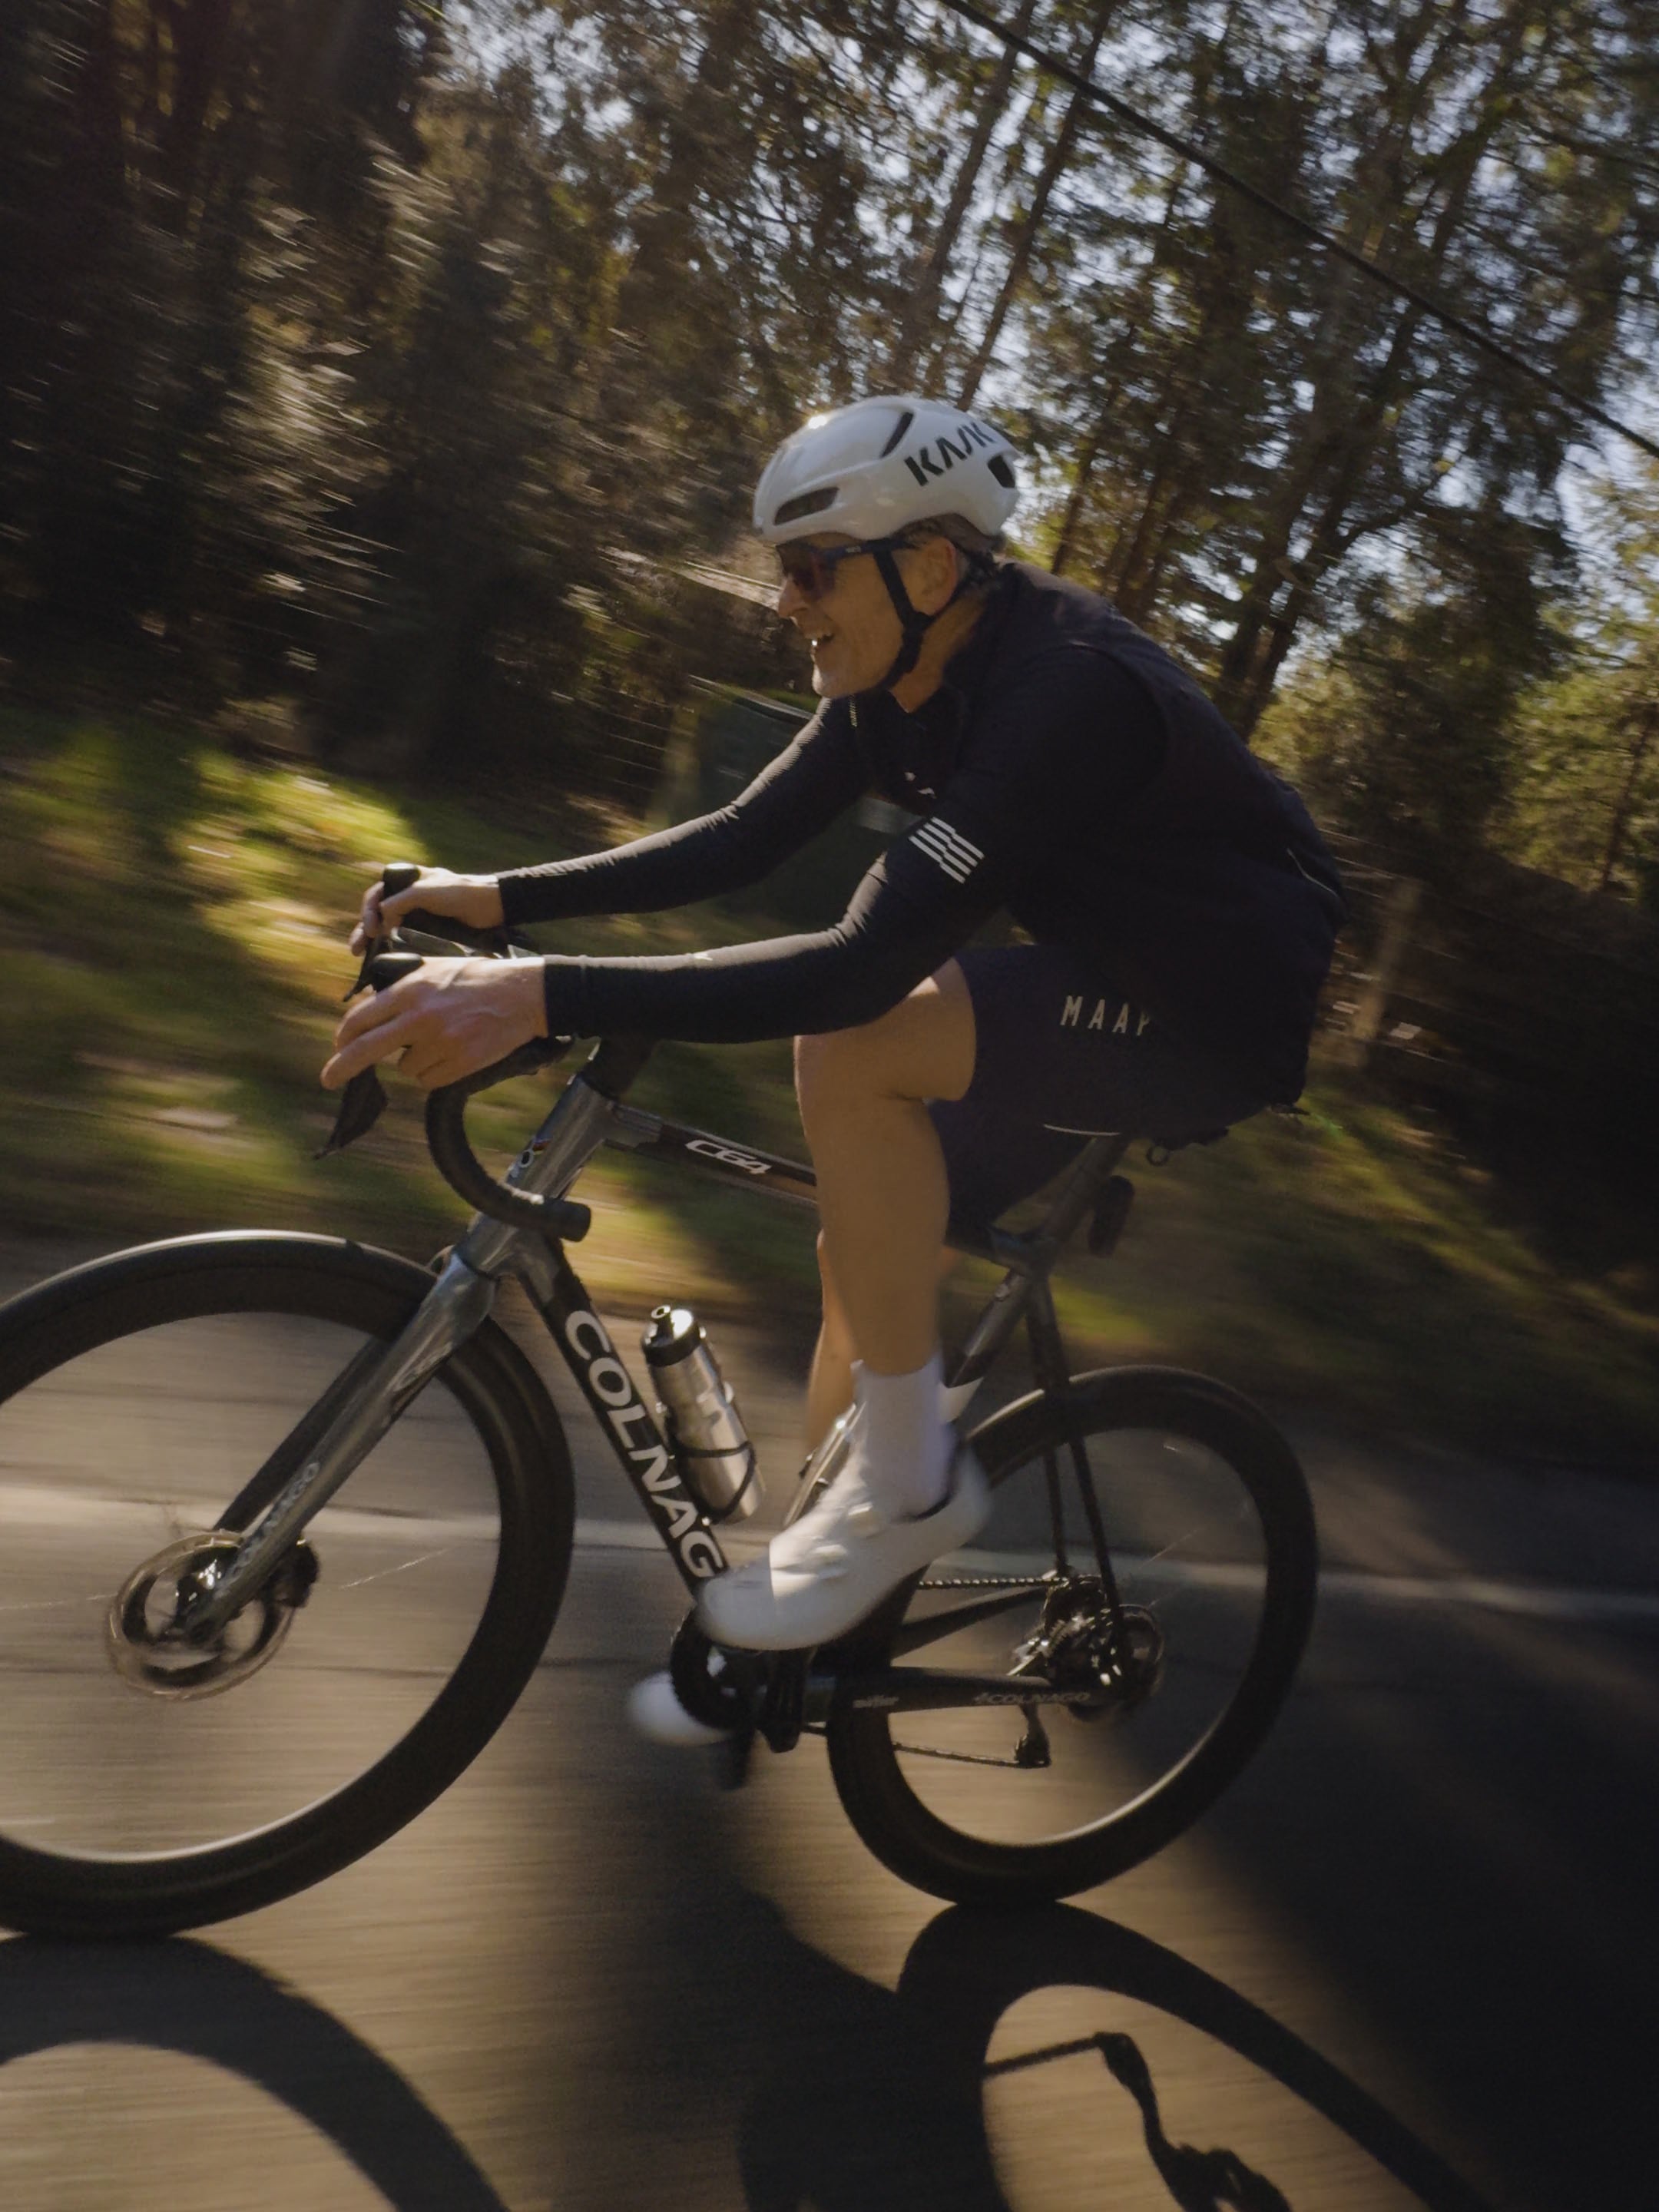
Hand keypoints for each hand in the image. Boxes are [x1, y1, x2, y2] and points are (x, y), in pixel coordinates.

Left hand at [321, 958, 546, 1090]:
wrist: (522, 994)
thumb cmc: (477, 978)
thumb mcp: (435, 969)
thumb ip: (402, 987)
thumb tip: (371, 1009)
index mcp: (410, 991)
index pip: (362, 1017)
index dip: (344, 1035)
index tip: (337, 1045)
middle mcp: (421, 1017)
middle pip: (367, 1049)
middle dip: (342, 1066)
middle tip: (328, 1080)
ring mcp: (441, 1042)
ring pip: (405, 1068)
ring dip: (414, 1061)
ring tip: (441, 1041)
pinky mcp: (461, 1062)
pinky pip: (429, 1080)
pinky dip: (435, 1072)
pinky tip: (453, 1054)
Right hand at [350, 869, 505, 954]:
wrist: (492, 906)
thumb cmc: (459, 892)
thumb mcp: (425, 892)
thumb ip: (400, 901)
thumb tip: (381, 918)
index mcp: (406, 882)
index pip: (377, 895)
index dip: (368, 911)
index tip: (371, 928)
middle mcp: (408, 899)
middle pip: (377, 914)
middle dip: (363, 931)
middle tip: (356, 949)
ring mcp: (417, 916)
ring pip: (387, 929)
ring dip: (373, 942)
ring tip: (361, 957)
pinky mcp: (427, 932)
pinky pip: (404, 940)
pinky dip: (392, 949)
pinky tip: (383, 961)